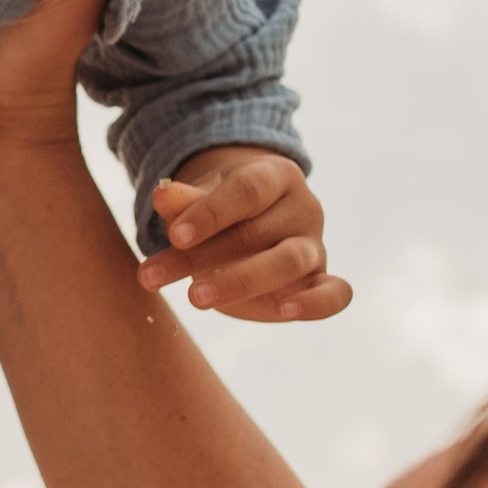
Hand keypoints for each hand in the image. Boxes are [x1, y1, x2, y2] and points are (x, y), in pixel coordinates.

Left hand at [139, 145, 350, 324]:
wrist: (254, 225)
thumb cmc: (223, 210)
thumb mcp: (202, 199)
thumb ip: (186, 202)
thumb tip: (160, 195)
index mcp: (275, 175)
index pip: (247, 190)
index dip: (210, 212)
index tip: (172, 235)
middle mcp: (302, 207)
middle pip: (255, 232)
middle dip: (200, 256)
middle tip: (153, 276)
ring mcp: (314, 244)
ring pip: (288, 261)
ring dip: (239, 281)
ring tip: (195, 298)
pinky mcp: (321, 280)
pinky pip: (334, 292)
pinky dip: (316, 304)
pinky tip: (286, 312)